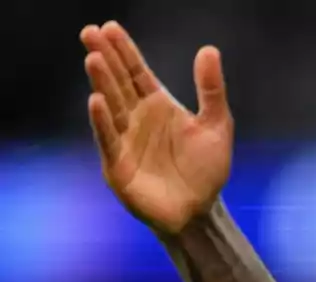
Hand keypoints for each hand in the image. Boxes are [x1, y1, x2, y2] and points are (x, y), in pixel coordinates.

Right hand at [80, 22, 232, 234]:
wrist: (199, 212)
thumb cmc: (206, 170)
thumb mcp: (217, 126)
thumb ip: (211, 90)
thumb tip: (209, 49)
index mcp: (158, 106)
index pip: (136, 72)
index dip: (124, 51)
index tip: (109, 27)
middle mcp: (137, 119)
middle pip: (119, 83)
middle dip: (105, 58)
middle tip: (90, 32)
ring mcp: (125, 141)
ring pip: (111, 107)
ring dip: (102, 83)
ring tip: (93, 58)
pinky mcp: (119, 165)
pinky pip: (109, 140)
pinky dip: (102, 122)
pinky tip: (95, 101)